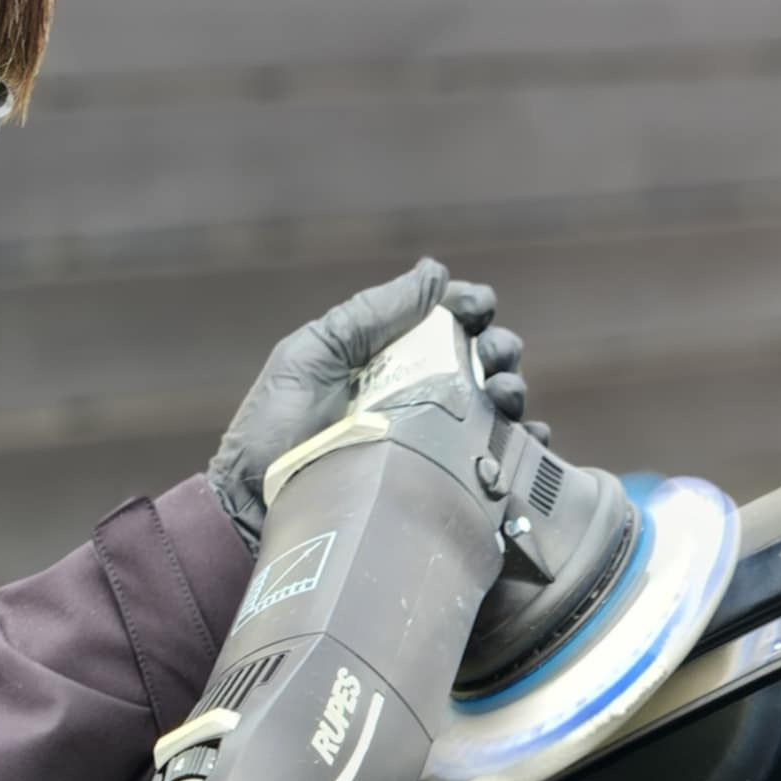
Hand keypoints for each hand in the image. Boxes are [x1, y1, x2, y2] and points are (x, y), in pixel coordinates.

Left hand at [207, 257, 544, 552]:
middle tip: (493, 358)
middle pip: (481, 361)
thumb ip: (370, 314)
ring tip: (504, 396)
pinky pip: (499, 466)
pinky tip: (526, 441)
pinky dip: (525, 450)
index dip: (471, 306)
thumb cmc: (273, 431)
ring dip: (514, 391)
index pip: (446, 321)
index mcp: (388, 358)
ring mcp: (433, 444)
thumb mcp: (312, 358)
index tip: (479, 308)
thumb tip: (435, 271)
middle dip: (500, 349)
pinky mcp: (442, 489)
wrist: (253, 509)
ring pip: (498, 409)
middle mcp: (417, 397)